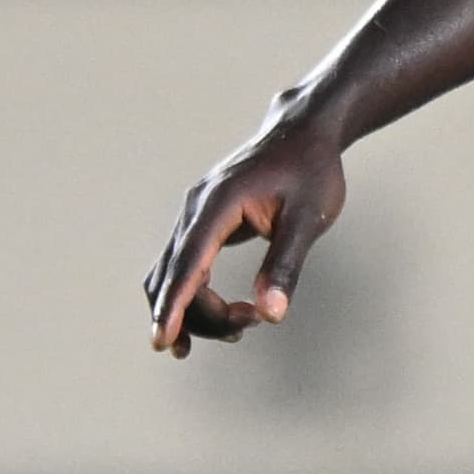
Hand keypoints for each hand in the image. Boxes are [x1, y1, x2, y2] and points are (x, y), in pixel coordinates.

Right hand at [146, 105, 347, 354]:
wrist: (303, 133)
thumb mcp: (309, 219)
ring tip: (241, 328)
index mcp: (218, 204)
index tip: (162, 340)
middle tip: (249, 327)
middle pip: (176, 275)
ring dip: (195, 309)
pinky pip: (184, 266)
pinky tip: (219, 317)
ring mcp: (194, 215)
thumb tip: (270, 314)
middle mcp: (196, 209)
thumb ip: (285, 265)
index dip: (174, 304)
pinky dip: (194, 294)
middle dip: (202, 314)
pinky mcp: (202, 223)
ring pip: (174, 274)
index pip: (188, 262)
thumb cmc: (311, 171)